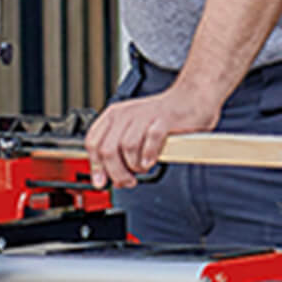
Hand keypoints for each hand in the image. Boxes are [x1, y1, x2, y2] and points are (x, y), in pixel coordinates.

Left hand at [83, 85, 220, 188]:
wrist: (188, 100)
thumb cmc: (159, 118)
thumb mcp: (132, 131)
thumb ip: (118, 153)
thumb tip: (110, 178)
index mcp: (113, 116)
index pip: (93, 142)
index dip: (96, 166)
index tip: (101, 182)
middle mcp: (125, 114)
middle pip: (108, 150)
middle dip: (116, 173)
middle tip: (127, 181)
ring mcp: (144, 115)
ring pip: (127, 148)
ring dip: (135, 166)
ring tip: (142, 168)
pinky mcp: (164, 119)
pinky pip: (151, 140)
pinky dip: (149, 155)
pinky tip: (151, 161)